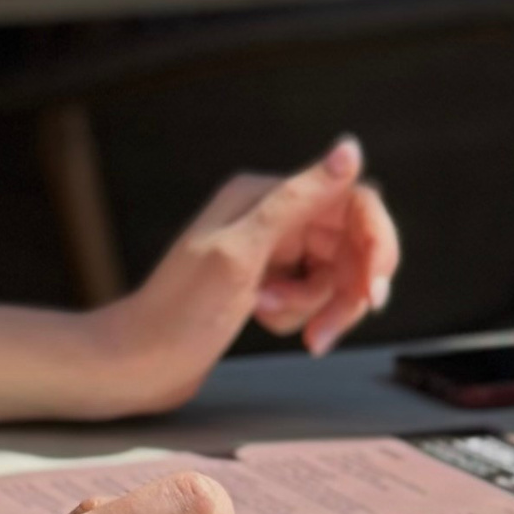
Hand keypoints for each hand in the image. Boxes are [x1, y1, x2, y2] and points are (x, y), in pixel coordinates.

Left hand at [90, 138, 398, 414]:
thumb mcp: (242, 253)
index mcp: (263, 194)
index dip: (375, 243)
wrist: (138, 364)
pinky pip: (312, 296)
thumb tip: (349, 149)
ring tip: (271, 316)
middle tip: (327, 327)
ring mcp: (269, 250)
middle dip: (345, 288)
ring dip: (316, 305)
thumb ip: (298, 199)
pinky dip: (299, 315)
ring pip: (334, 274)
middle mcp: (269, 215)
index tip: (373, 290)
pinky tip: (263, 319)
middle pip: (349, 243)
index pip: (351, 201)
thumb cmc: (177, 312)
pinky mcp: (267, 283)